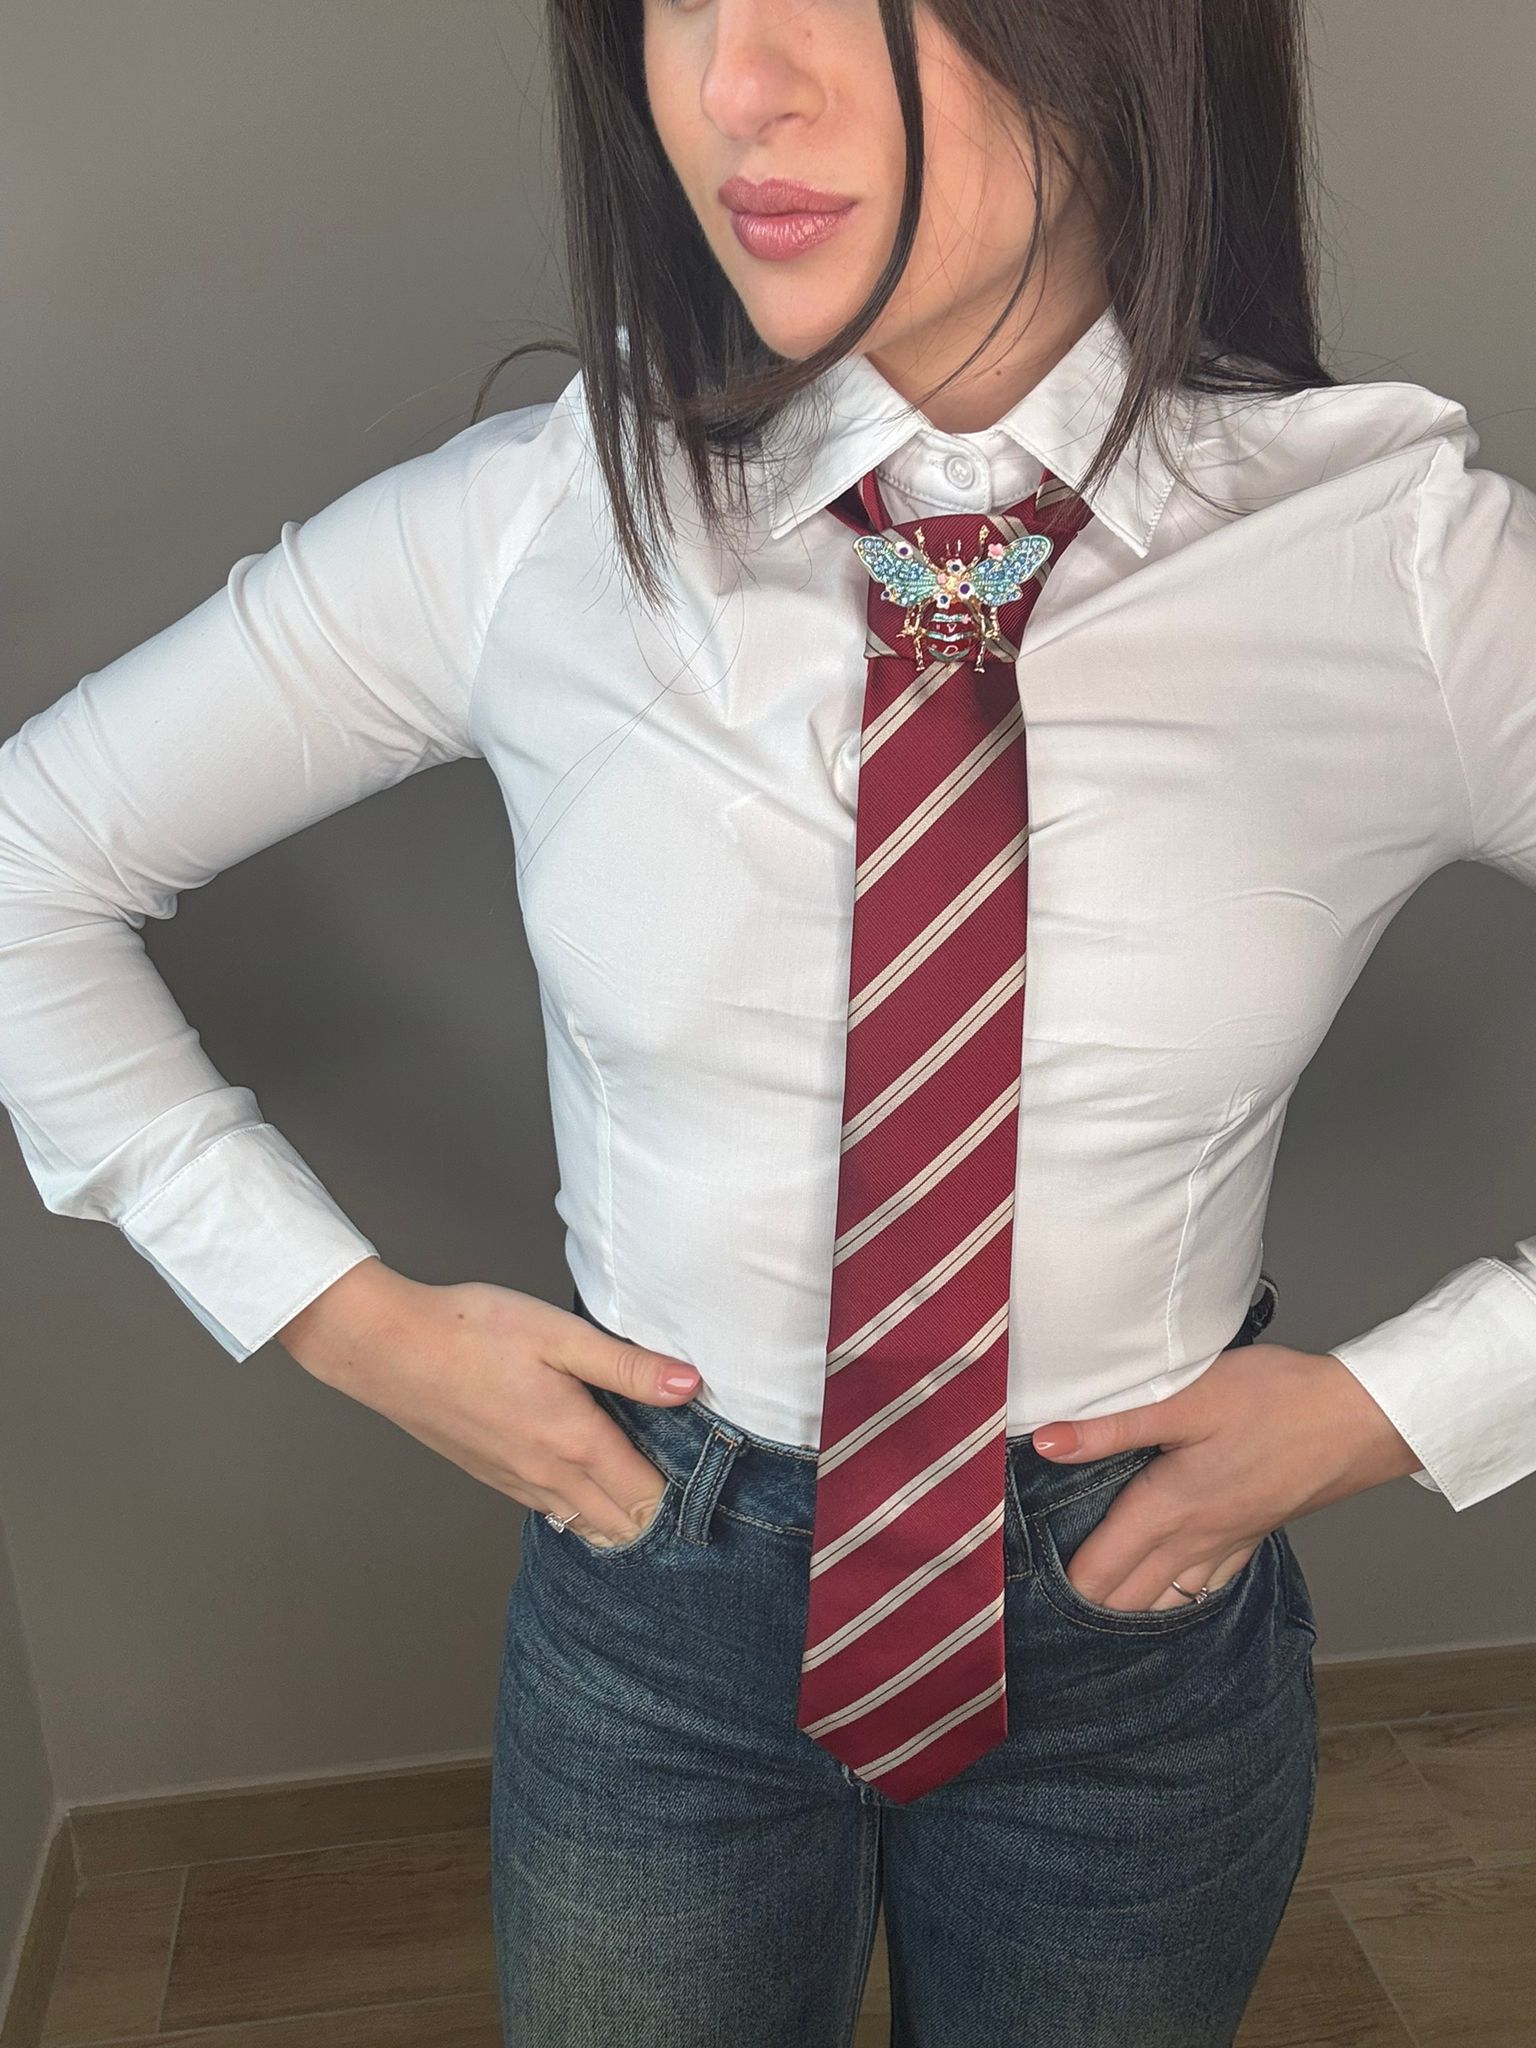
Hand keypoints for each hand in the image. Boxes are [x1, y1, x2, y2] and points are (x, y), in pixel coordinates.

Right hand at [278, 1260, 699, 1546]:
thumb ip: (628, 1366)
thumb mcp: (560, 1334)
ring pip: (586, 1526)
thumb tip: (691, 1385)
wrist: (390, 1348)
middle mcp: (549, 1475)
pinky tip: (592, 1489)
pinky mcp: (494, 1477)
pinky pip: (553, 1513)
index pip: (647, 1497)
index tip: (711, 1479)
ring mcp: (518, 1482)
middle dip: (659, 1519)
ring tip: (651, 1497)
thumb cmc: (473, 1329)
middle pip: (621, 1525)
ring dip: (620, 1520)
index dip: (684, 1496)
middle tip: (692, 1496)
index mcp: (574, 1440)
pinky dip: (583, 1512)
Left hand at [1029, 1343, 1421, 1611]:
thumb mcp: (1186, 1401)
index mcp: (1168, 1508)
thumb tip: (1046, 1443)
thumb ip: (1113, 1428)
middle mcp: (1195, 1539)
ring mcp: (1228, 1543)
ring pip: (1167, 1598)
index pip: (1100, 1568)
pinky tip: (1168, 1596)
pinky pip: (1205, 1584)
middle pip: (1128, 1595)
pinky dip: (1175, 1598)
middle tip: (1044, 1618)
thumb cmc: (1276, 1400)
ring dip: (1129, 1609)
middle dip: (1086, 1609)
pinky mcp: (1254, 1534)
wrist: (1362, 1419)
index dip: (1061, 1587)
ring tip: (1092, 1615)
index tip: (1022, 1600)